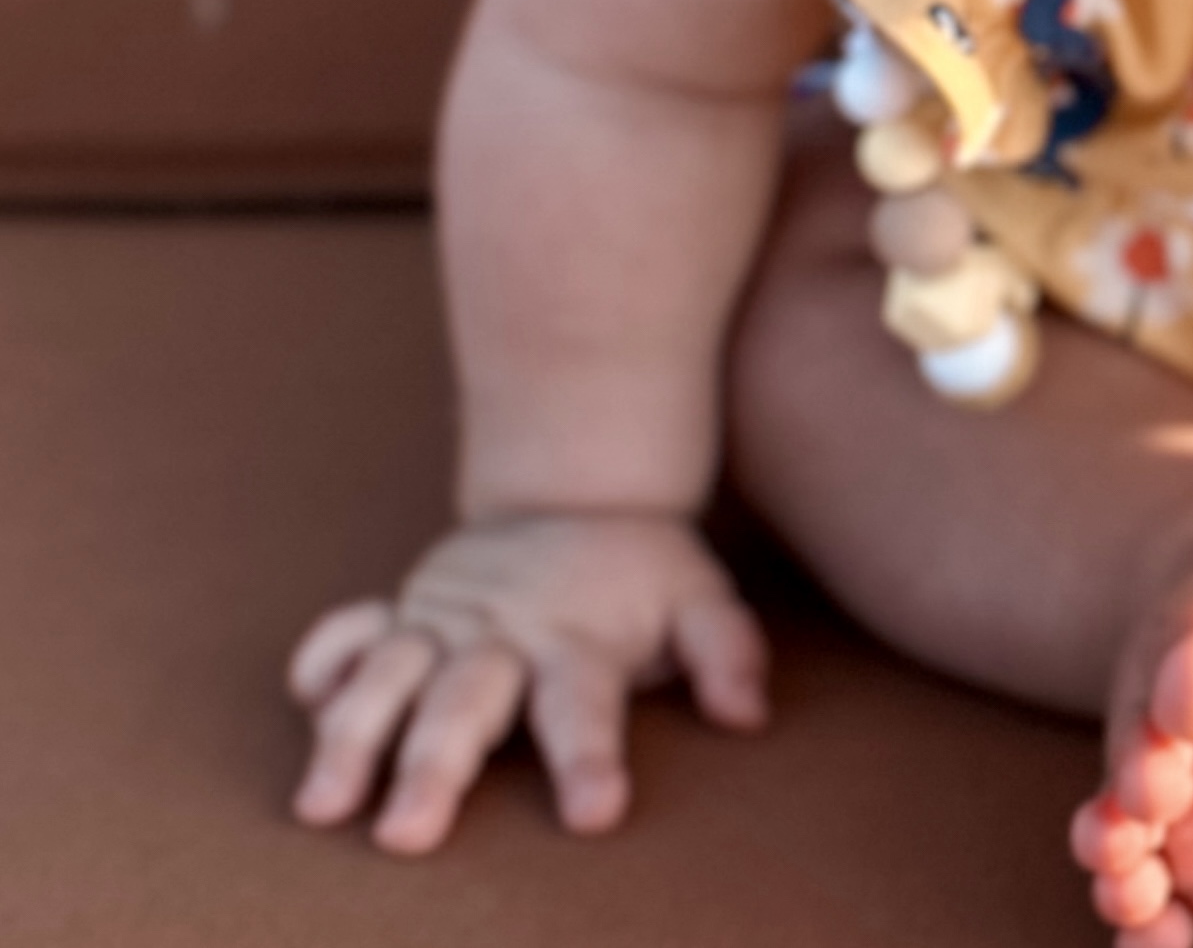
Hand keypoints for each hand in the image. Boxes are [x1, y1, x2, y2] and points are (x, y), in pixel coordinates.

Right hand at [286, 512, 769, 853]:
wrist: (581, 492)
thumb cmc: (643, 574)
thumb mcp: (701, 598)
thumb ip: (728, 652)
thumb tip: (749, 713)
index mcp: (577, 638)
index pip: (583, 704)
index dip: (590, 758)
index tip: (595, 815)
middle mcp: (502, 633)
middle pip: (463, 703)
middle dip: (432, 768)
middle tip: (406, 837)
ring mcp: (443, 619)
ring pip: (388, 676)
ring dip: (352, 736)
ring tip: (322, 807)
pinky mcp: (402, 609)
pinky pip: (349, 628)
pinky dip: (323, 657)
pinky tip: (307, 699)